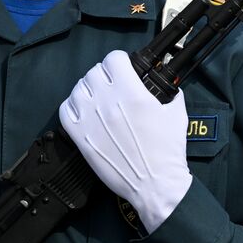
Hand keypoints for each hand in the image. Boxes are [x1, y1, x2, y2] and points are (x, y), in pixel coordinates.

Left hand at [59, 50, 191, 233]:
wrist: (155, 181)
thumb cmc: (167, 150)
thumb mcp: (177, 114)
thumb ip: (170, 94)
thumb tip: (166, 86)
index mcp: (133, 94)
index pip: (114, 60)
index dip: (120, 61)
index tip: (124, 67)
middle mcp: (108, 103)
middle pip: (94, 72)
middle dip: (105, 74)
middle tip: (113, 83)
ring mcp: (90, 119)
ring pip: (78, 88)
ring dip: (88, 88)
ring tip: (98, 96)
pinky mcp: (80, 136)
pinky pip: (65, 110)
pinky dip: (73, 105)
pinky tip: (85, 110)